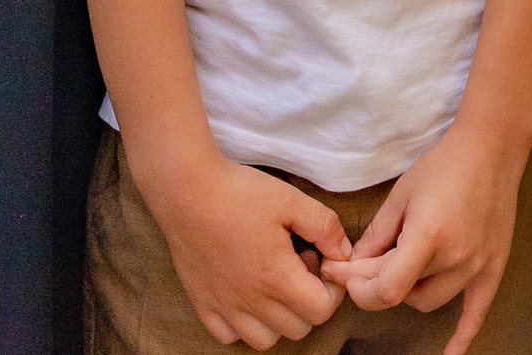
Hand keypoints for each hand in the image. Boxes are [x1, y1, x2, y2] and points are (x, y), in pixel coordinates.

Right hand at [134, 148, 350, 349]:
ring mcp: (224, 307)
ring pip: (265, 340)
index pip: (322, 311)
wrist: (188, 191)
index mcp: (277, 278)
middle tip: (298, 266)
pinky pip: (229, 336)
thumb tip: (343, 253)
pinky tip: (246, 293)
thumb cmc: (241, 193)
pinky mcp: (203, 305)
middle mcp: (251, 301)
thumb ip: (326, 227)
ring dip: (279, 319)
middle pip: (298, 328)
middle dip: (309, 301)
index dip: (332, 290)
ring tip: (274, 282)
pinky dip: (243, 324)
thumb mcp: (293, 200)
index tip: (322, 264)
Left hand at [322, 121, 523, 354]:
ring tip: (403, 263)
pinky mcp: (493, 267)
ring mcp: (477, 265)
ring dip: (408, 290)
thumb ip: (376, 237)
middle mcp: (455, 258)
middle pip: (404, 294)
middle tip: (361, 263)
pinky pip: (477, 311)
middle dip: (376, 282)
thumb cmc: (443, 166)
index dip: (358, 288)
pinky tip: (450, 353)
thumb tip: (354, 267)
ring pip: (429, 301)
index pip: (386, 289)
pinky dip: (463, 335)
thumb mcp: (400, 196)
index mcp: (428, 237)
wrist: (491, 149)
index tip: (344, 273)